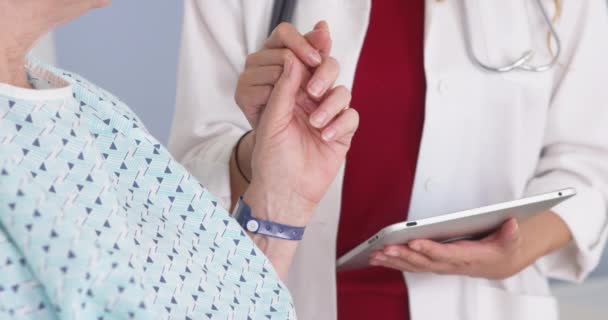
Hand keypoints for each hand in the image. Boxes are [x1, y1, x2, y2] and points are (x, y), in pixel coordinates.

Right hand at [235, 21, 338, 127]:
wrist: (286, 149)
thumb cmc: (302, 114)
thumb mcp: (316, 82)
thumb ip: (319, 54)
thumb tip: (323, 26)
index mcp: (278, 52)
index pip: (285, 32)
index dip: (303, 43)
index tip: (317, 61)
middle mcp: (260, 60)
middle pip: (282, 51)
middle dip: (304, 68)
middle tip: (316, 91)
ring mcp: (248, 76)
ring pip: (274, 70)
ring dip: (293, 90)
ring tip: (304, 108)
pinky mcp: (242, 94)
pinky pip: (262, 90)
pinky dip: (278, 103)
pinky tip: (286, 115)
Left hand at [244, 51, 357, 227]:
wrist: (285, 191)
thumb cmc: (272, 159)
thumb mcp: (272, 120)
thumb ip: (283, 89)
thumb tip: (292, 58)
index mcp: (290, 93)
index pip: (304, 63)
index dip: (310, 51)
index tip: (312, 48)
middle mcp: (311, 101)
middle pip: (329, 70)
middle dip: (323, 75)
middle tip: (313, 91)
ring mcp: (328, 116)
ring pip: (343, 92)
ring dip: (330, 106)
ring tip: (314, 125)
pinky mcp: (342, 133)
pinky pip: (351, 117)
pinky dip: (339, 124)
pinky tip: (324, 138)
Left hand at [370, 218, 526, 279]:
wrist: (499, 263)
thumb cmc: (501, 250)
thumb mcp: (511, 240)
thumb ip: (511, 234)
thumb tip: (511, 224)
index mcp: (467, 257)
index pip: (445, 254)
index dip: (430, 249)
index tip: (415, 241)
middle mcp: (450, 264)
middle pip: (424, 261)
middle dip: (403, 255)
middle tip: (385, 248)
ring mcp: (440, 266)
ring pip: (414, 265)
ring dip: (394, 261)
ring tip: (375, 254)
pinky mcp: (433, 264)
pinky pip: (412, 265)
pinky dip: (395, 262)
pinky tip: (379, 257)